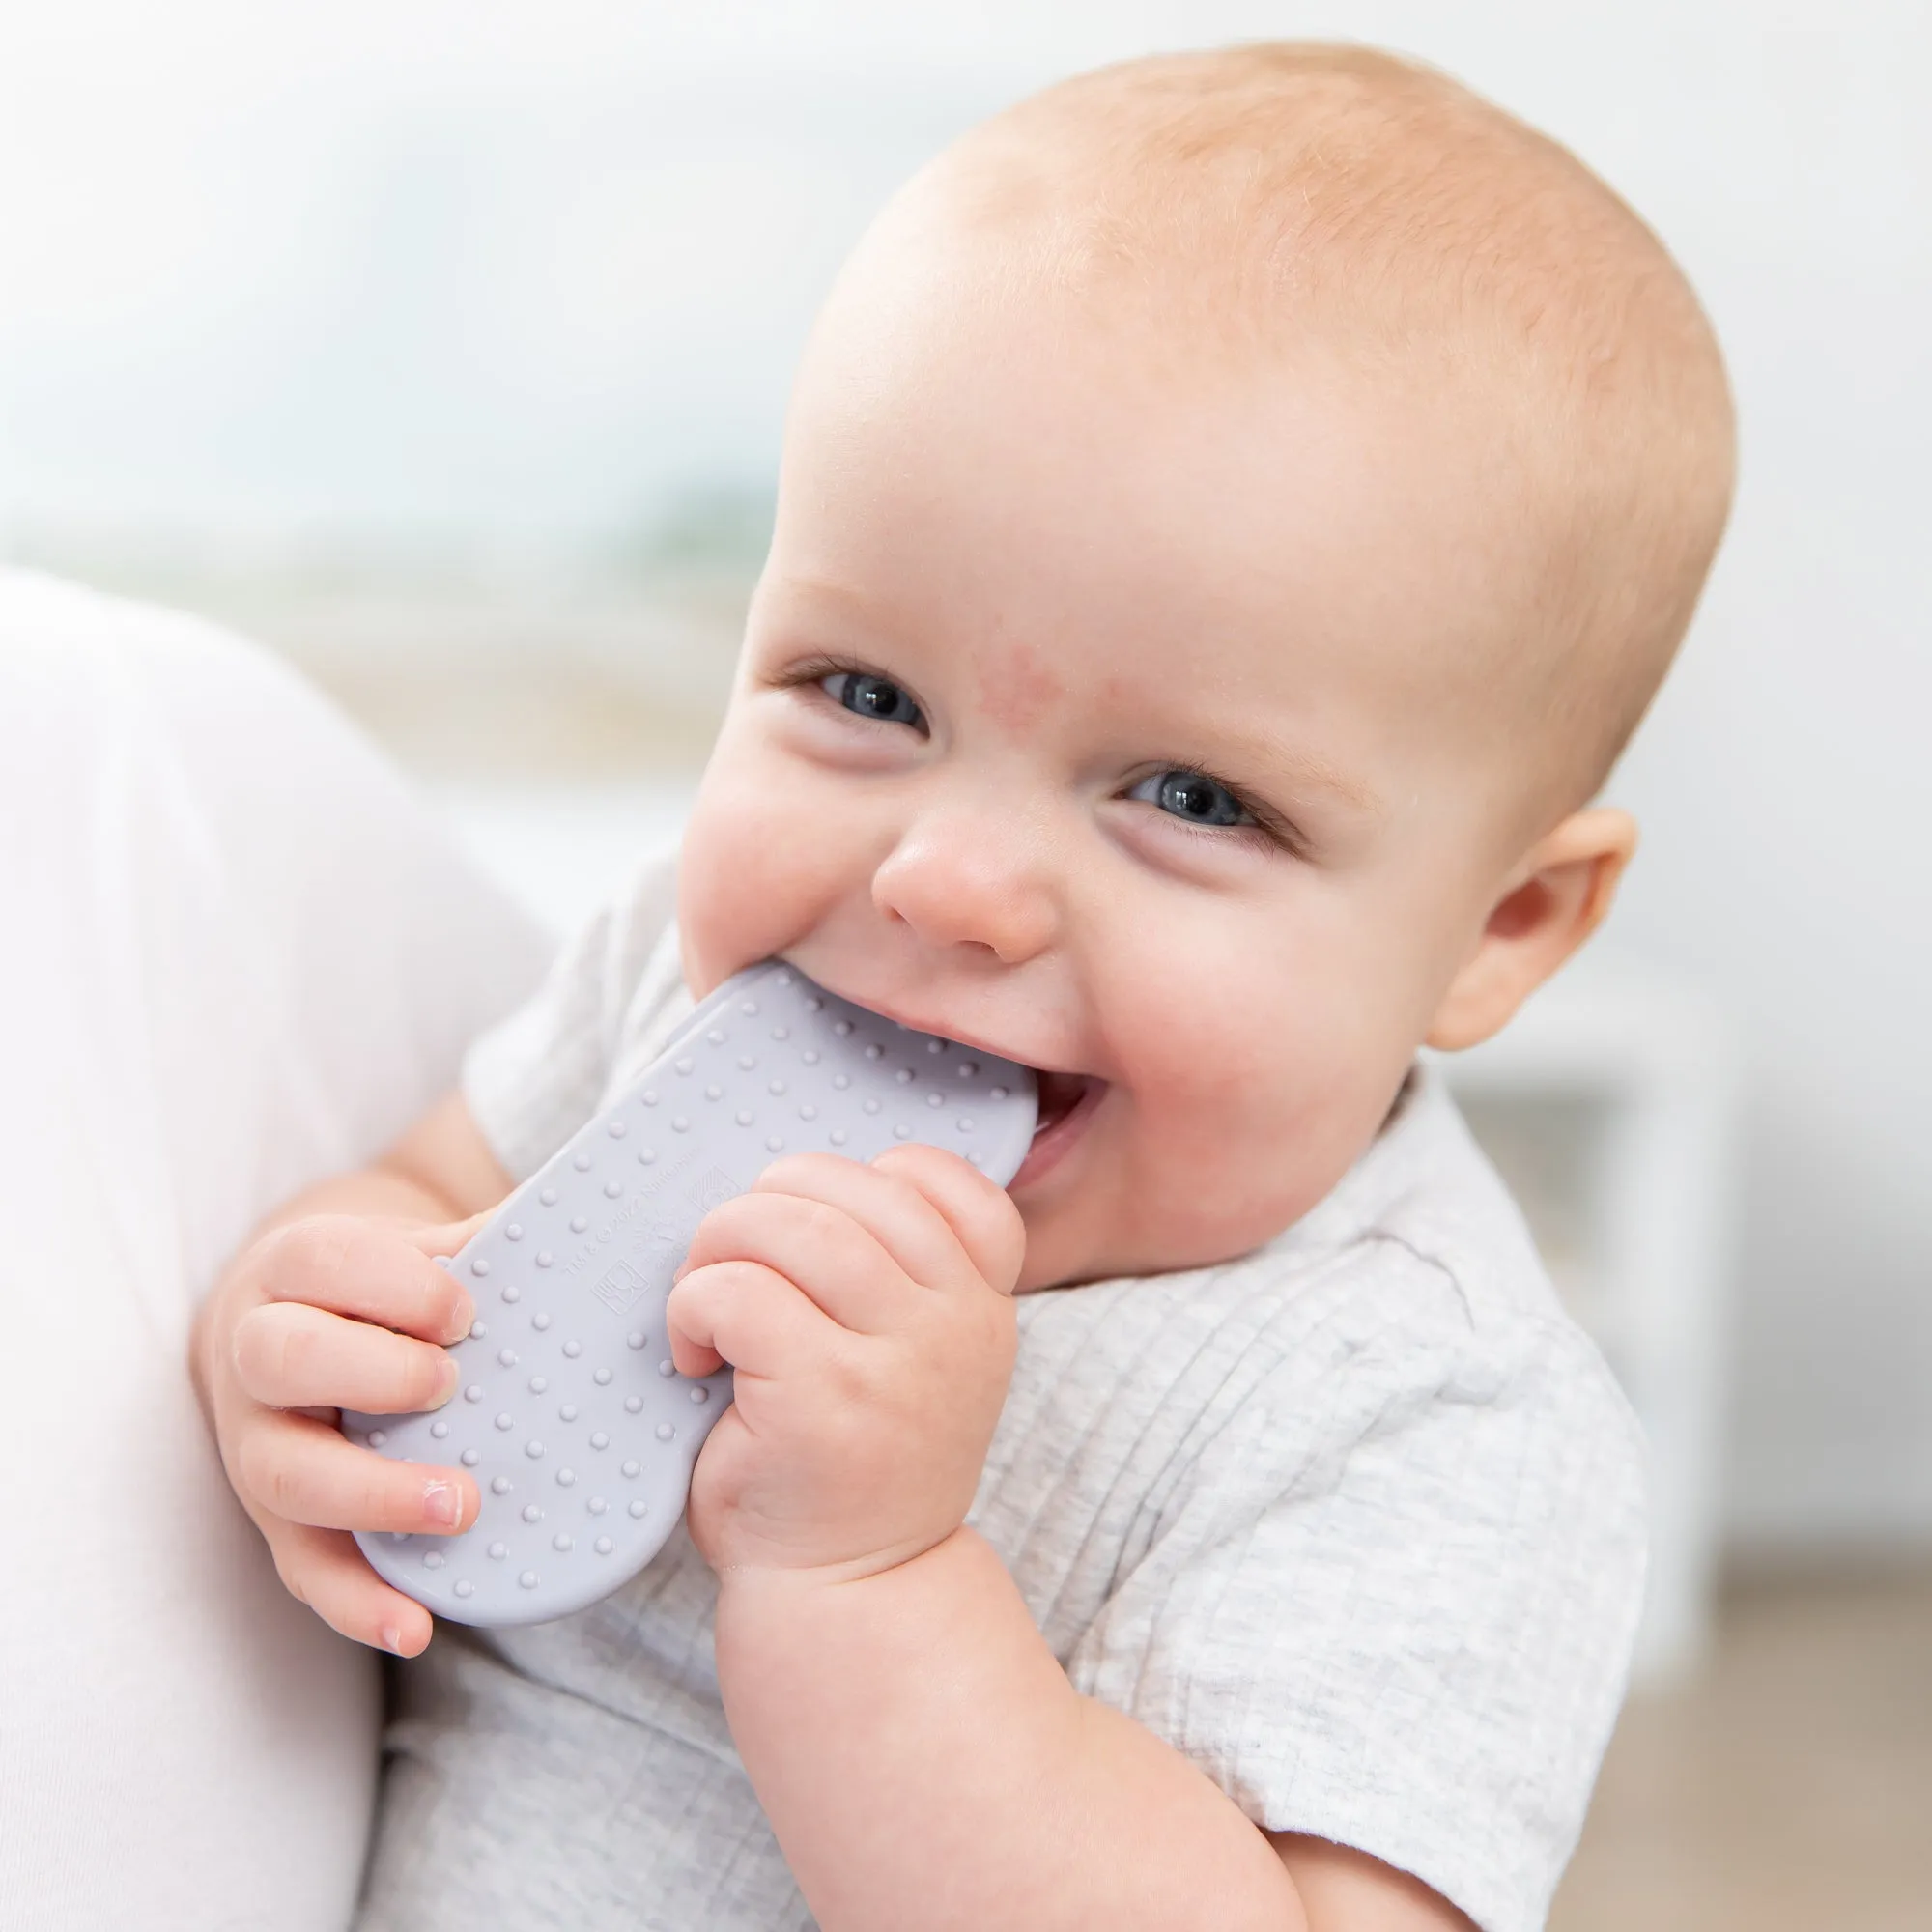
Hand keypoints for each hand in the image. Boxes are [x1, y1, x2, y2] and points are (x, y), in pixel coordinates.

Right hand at [192, 1213, 485, 1653]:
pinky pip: (304, 1570)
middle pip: (280, 1358)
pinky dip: (359, 1603)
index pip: (320, 1259)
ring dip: (374, 1496)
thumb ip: (480, 1245)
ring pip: (286, 1476)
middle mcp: (254, 1357)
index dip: (392, 1283)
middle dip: (372, 1375)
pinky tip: (418, 1625)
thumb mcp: (413, 1252)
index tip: (464, 1311)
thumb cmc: (374, 1291)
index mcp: (293, 1271)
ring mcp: (257, 1447)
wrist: (286, 1328)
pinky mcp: (274, 1526)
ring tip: (461, 1505)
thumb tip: (578, 1231)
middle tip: (449, 1387)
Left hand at [666, 1145, 1025, 1579]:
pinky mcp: (823, 1399)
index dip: (866, 1179)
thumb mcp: (911, 1355)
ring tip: (705, 1305)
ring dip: (720, 1246)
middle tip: (728, 1267)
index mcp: (982, 1302)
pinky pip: (737, 1293)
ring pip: (790, 1225)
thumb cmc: (855, 1462)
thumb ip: (891, 1273)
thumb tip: (789, 1187)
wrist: (851, 1594)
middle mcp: (957, 1321)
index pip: (950, 1182)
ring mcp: (896, 1361)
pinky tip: (696, 1356)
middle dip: (761, 1207)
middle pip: (845, 1187)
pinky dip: (693, 1306)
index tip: (822, 1236)